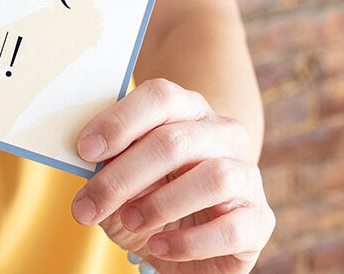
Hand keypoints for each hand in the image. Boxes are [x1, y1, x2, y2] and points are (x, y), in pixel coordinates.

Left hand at [71, 79, 273, 272]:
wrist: (184, 243)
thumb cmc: (147, 196)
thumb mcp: (121, 175)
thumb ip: (109, 159)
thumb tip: (87, 155)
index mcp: (189, 109)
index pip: (160, 97)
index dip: (120, 121)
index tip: (84, 150)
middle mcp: (224, 133)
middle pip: (176, 141)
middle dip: (123, 175)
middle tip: (88, 205)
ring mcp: (247, 174)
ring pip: (213, 177)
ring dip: (161, 203)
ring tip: (129, 221)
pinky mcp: (260, 220)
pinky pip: (230, 228)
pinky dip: (188, 241)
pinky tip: (158, 246)